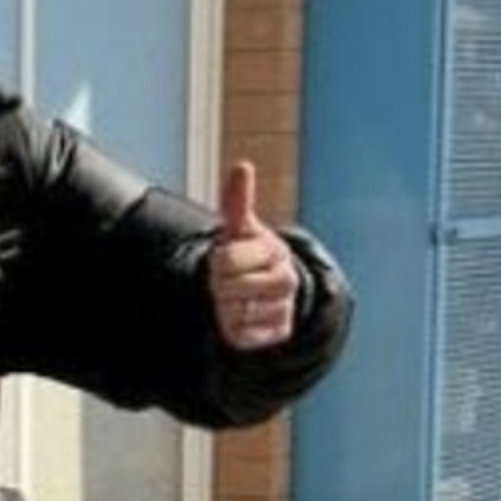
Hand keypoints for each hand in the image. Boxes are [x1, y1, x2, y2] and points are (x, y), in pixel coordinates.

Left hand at [208, 160, 299, 350]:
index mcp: (272, 250)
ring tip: (235, 297)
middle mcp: (284, 279)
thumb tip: (242, 165)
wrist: (265, 289)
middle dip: (218, 284)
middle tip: (226, 280)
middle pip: (227, 288)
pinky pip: (242, 335)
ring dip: (224, 307)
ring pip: (234, 313)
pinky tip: (242, 316)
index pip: (225, 259)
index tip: (223, 258)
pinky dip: (234, 328)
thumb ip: (237, 202)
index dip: (216, 261)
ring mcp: (283, 307)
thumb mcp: (238, 228)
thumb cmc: (246, 254)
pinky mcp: (279, 333)